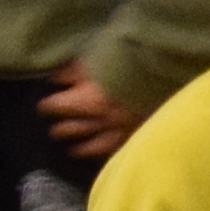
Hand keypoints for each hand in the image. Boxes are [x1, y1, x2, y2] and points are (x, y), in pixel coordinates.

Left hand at [31, 64, 146, 164]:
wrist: (167, 70)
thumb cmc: (130, 58)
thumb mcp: (95, 57)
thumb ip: (73, 71)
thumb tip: (55, 79)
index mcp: (87, 100)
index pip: (58, 106)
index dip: (47, 105)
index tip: (43, 105)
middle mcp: (101, 120)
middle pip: (74, 128)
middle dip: (61, 129)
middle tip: (54, 130)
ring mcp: (122, 130)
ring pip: (95, 145)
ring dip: (81, 147)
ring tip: (73, 150)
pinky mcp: (140, 133)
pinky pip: (120, 147)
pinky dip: (108, 151)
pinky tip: (104, 153)